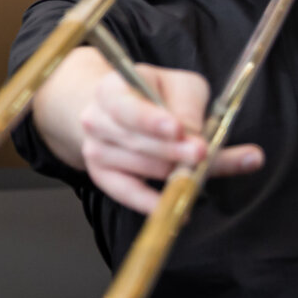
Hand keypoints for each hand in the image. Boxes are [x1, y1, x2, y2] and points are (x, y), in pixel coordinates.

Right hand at [75, 60, 262, 213]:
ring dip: (175, 172)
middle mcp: (95, 121)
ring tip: (201, 173)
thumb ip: (190, 107)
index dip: (151, 120)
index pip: (127, 108)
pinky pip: (130, 194)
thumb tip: (197, 138)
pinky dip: (154, 204)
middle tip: (202, 153)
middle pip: (137, 142)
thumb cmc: (155, 95)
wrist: (118, 110)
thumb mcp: (179, 86)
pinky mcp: (103, 177)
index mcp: (111, 90)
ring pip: (143, 167)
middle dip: (173, 150)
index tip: (176, 129)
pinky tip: (179, 211)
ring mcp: (95, 151)